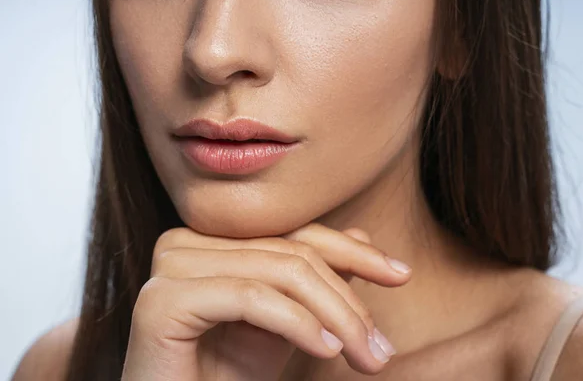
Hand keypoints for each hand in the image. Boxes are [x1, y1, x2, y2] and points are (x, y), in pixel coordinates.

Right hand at [120, 222, 411, 380]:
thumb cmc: (227, 376)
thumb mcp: (285, 323)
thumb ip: (313, 279)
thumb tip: (362, 236)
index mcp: (210, 239)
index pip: (293, 233)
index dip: (352, 251)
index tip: (401, 274)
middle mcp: (184, 242)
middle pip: (290, 253)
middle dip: (347, 301)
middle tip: (381, 348)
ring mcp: (170, 266)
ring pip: (279, 273)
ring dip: (334, 317)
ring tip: (366, 356)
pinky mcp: (163, 300)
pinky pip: (251, 298)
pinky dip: (299, 324)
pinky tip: (328, 351)